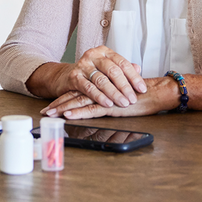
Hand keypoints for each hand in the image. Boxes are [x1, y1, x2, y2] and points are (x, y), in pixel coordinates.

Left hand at [42, 76, 174, 118]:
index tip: (52, 104)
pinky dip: (79, 112)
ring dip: (64, 108)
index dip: (65, 97)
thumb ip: (111, 94)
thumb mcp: (122, 94)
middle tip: (45, 111)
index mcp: (102, 86)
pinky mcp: (112, 106)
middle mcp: (101, 89)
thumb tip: (103, 98)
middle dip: (59, 104)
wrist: (156, 92)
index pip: (80, 91)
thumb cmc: (141, 94)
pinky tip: (68, 115)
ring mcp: (105, 97)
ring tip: (50, 114)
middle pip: (76, 96)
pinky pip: (92, 110)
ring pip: (80, 102)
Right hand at [57, 46, 147, 108]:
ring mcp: (83, 65)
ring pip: (102, 80)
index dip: (134, 77)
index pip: (123, 63)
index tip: (142, 89)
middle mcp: (94, 55)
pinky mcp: (74, 77)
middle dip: (125, 87)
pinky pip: (89, 88)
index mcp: (104, 52)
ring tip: (123, 103)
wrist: (64, 76)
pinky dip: (99, 97)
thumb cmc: (89, 73)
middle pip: (113, 71)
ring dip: (114, 93)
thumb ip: (122, 68)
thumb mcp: (106, 69)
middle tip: (133, 98)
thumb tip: (138, 68)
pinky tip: (107, 103)